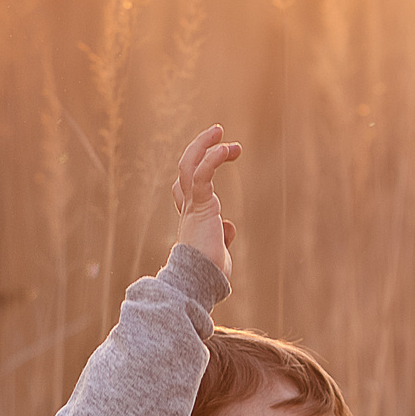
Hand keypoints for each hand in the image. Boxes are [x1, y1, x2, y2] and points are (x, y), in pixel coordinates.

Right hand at [173, 125, 240, 284]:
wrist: (198, 283)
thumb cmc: (208, 274)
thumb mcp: (218, 252)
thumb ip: (222, 237)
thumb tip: (228, 226)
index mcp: (192, 218)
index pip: (187, 187)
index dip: (200, 168)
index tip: (221, 156)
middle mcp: (188, 209)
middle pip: (186, 169)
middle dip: (201, 149)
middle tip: (220, 133)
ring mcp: (192, 207)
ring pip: (189, 166)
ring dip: (204, 146)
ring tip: (220, 131)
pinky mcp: (200, 207)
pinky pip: (202, 175)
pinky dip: (212, 159)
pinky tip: (225, 149)